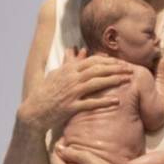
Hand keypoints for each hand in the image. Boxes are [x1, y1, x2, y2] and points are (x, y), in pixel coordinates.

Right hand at [18, 48, 134, 132]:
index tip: (121, 62)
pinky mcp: (70, 107)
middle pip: (97, 70)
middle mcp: (71, 79)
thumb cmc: (45, 93)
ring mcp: (71, 93)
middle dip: (116, 68)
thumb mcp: (56, 74)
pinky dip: (104, 102)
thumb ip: (69, 63)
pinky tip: (117, 101)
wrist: (33, 112)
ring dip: (113, 80)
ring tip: (128, 80)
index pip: (92, 61)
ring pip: (96, 83)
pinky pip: (90, 103)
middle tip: (130, 69)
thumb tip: (80, 50)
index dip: (108, 60)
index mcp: (68, 70)